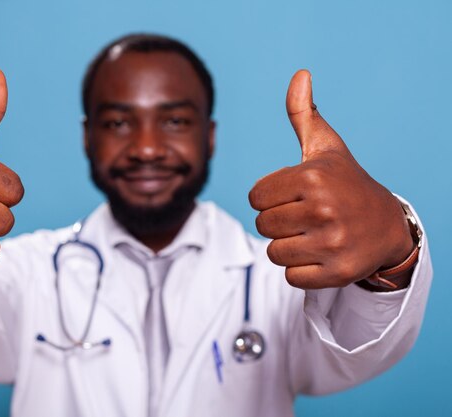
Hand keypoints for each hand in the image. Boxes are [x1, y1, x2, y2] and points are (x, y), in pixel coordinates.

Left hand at [248, 70, 413, 288]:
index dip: (270, 196)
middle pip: (262, 226)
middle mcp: (323, 210)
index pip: (255, 196)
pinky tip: (322, 254)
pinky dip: (302, 269)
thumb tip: (300, 74)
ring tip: (314, 234)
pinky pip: (291, 277)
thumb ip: (303, 114)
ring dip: (289, 246)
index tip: (295, 194)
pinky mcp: (338, 273)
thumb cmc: (346, 182)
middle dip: (279, 221)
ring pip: (274, 253)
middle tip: (307, 216)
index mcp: (312, 177)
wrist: (388, 224)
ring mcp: (332, 244)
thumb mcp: (326, 147)